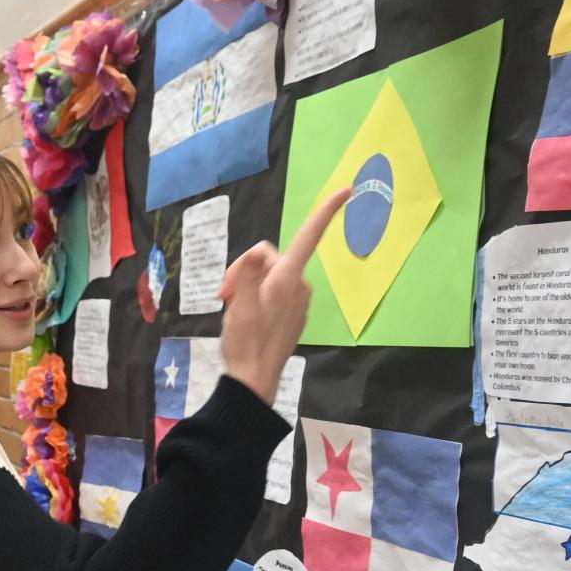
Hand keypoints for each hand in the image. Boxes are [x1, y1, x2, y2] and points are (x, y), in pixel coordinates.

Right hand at [217, 187, 351, 403]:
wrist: (254, 380)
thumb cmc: (245, 342)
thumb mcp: (238, 305)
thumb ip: (247, 274)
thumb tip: (258, 251)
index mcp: (287, 279)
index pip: (308, 236)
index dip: (326, 211)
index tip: (347, 189)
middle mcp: (299, 286)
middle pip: (272, 258)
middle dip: (246, 270)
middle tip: (224, 294)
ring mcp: (298, 302)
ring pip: (271, 276)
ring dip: (250, 286)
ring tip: (231, 308)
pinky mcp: (294, 316)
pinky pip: (276, 294)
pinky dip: (259, 298)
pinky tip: (246, 318)